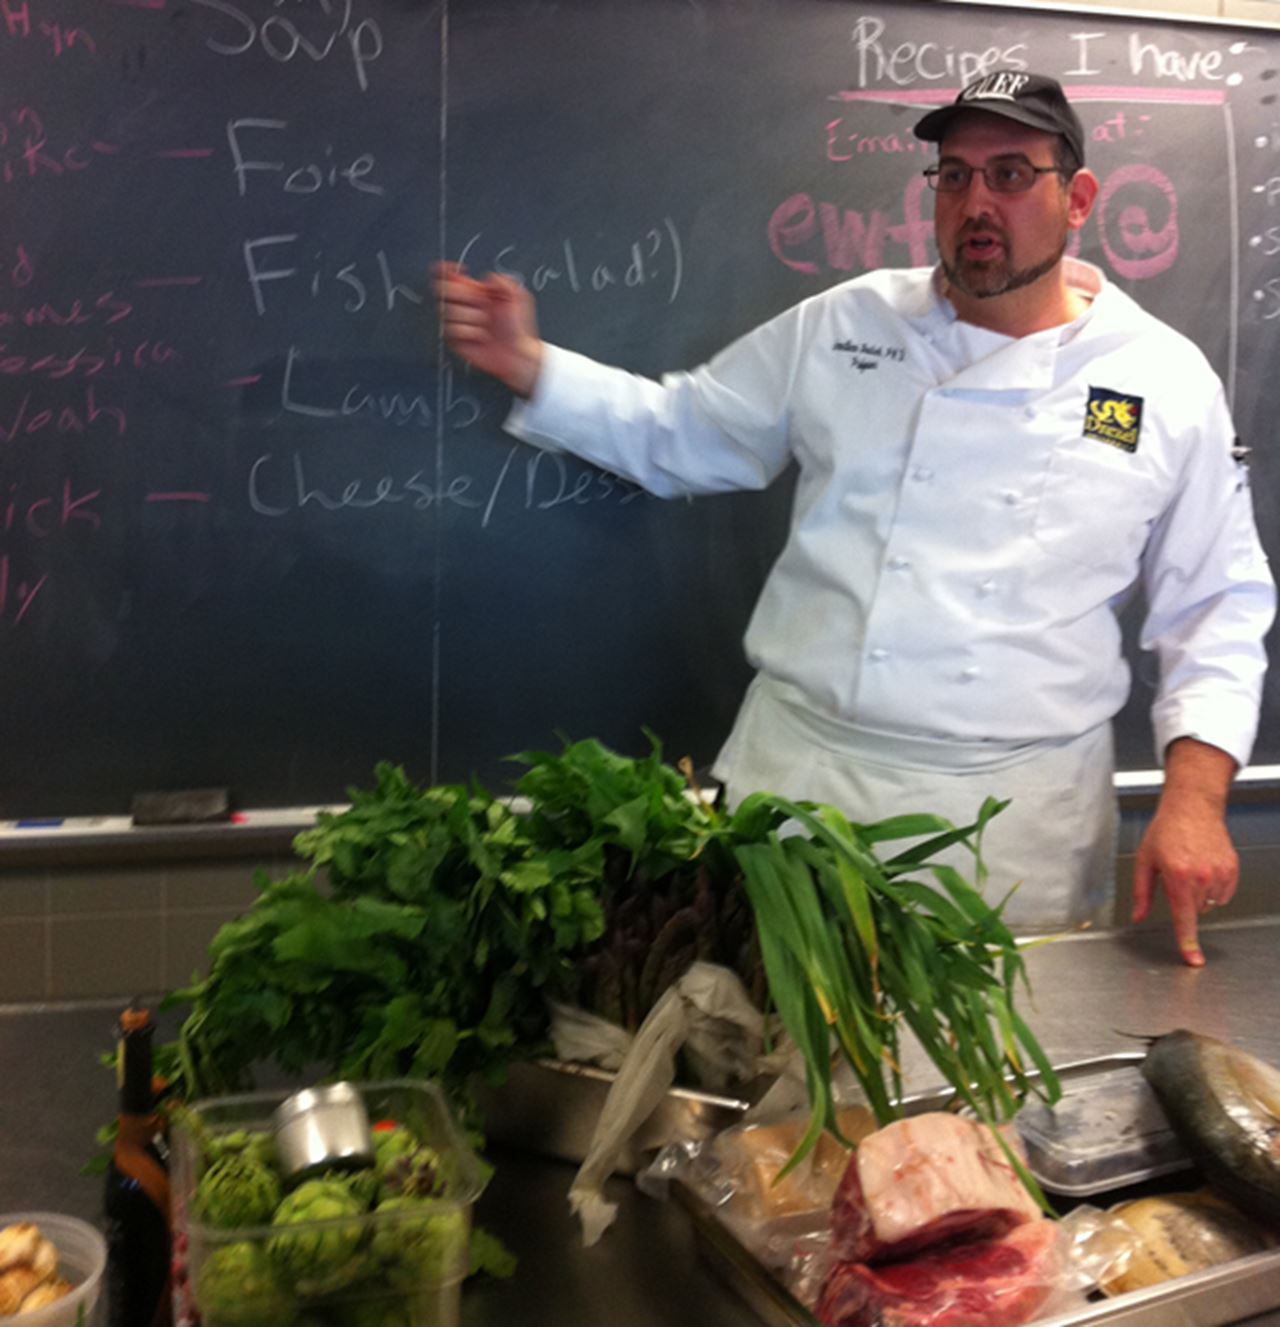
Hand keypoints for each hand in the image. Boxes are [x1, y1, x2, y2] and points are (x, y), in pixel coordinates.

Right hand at [432, 262, 543, 397]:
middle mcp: (464, 306)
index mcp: (475, 292)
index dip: (445, 270)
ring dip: (471, 317)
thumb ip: (502, 280)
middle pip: (443, 290)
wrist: (518, 353)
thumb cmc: (519, 328)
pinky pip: (452, 330)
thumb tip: (485, 277)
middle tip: (480, 302)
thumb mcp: (518, 296)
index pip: (451, 276)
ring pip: (448, 311)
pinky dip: (469, 332)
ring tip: (486, 324)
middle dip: (462, 294)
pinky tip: (481, 336)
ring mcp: (458, 323)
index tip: (451, 268)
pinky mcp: (455, 340)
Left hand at [1130, 738, 1238, 966]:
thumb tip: (1138, 917)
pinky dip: (1213, 888)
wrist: (1192, 808)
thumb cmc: (1165, 831)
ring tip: (1190, 867)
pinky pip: (1223, 894)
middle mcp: (1202, 877)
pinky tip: (1203, 867)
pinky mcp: (1232, 869)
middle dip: (1184, 901)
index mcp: (1177, 876)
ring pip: (1209, 904)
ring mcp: (1220, 873)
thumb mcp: (1144, 861)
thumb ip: (1141, 893)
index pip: (1183, 917)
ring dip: (1199, 895)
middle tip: (1176, 875)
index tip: (1193, 960)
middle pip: (1194, 911)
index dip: (1187, 941)